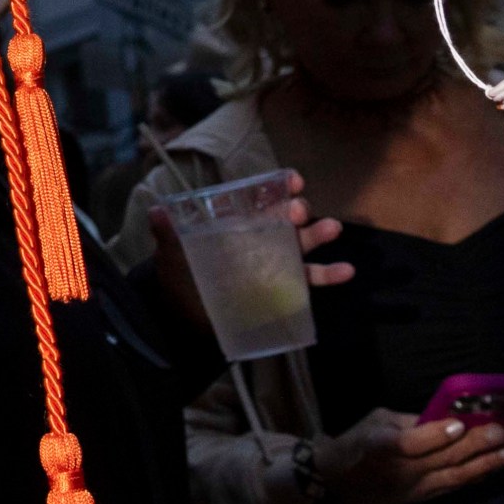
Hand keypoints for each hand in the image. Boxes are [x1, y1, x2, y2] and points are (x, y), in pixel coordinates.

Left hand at [142, 169, 352, 333]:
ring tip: (331, 228)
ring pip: (302, 243)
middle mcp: (260, 237)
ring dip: (318, 234)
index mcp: (236, 224)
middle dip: (296, 209)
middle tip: (296, 213)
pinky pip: (309, 279)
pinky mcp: (283, 288)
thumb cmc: (182, 281)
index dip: (278, 186)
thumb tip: (157, 211)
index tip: (292, 180)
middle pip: (284, 217)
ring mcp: (274, 262)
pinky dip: (329, 273)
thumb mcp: (173, 257)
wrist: (187, 323)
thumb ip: (168, 235)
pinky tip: (345, 270)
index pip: (260, 198)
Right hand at [313, 407, 503, 503]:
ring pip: (456, 477)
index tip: (460, 424)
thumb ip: (410, 421)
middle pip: (442, 460)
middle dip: (476, 445)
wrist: (338, 484)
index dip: (437, 435)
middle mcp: (400, 472)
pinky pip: (454, 486)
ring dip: (487, 464)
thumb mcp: (376, 422)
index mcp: (380, 447)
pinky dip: (476, 474)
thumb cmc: (356, 443)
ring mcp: (413, 490)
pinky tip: (496, 465)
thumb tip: (448, 416)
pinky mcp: (422, 499)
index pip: (411, 444)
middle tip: (502, 431)